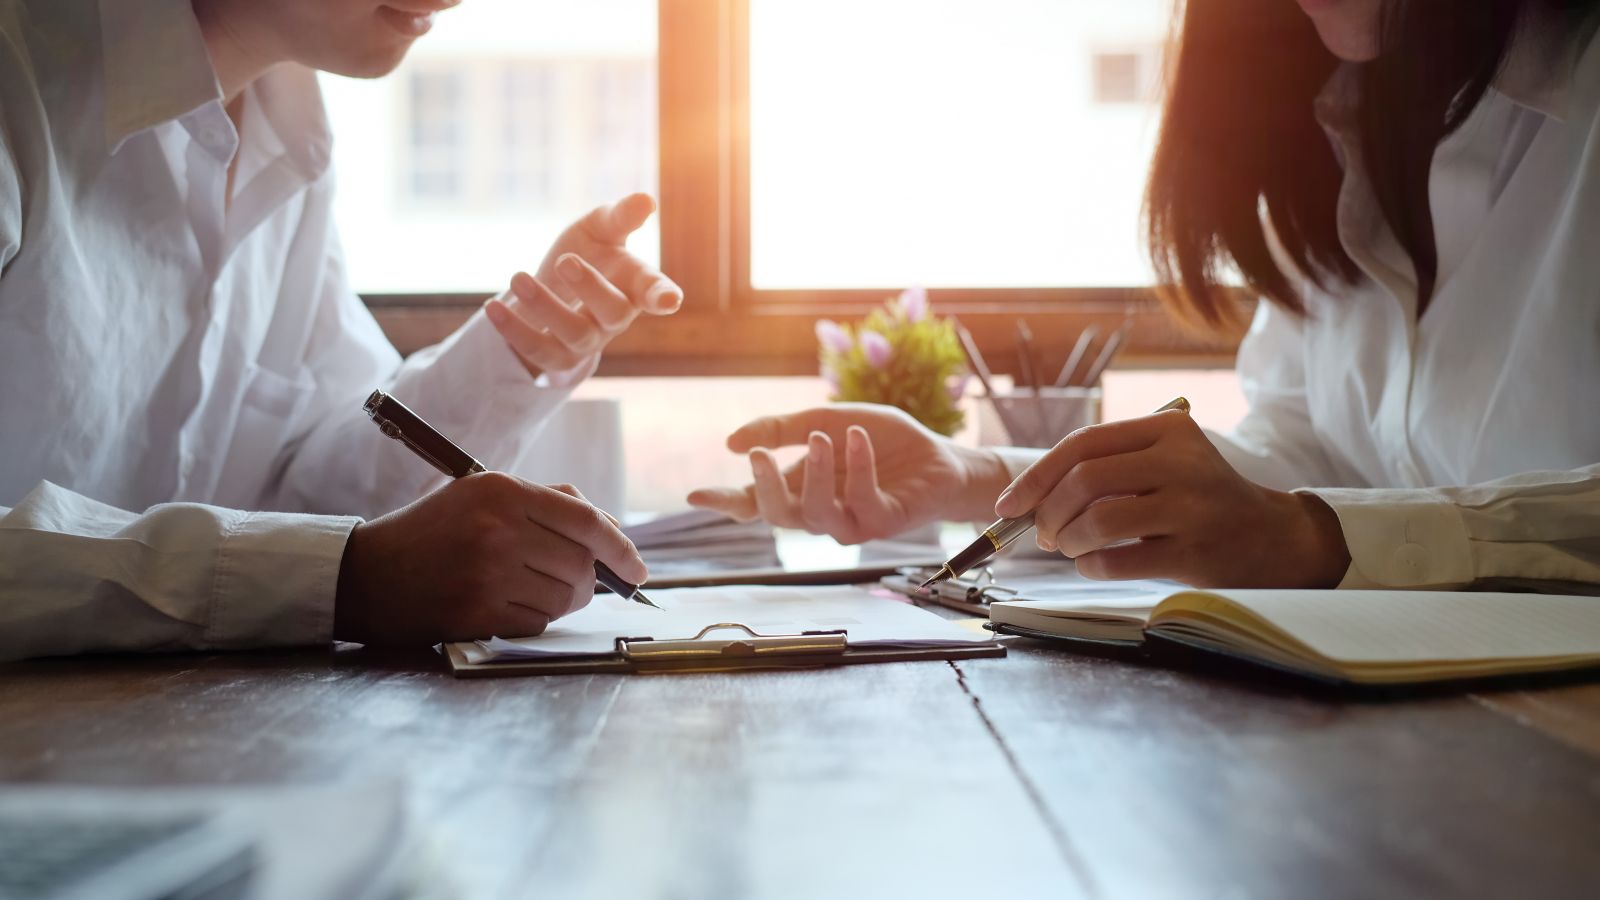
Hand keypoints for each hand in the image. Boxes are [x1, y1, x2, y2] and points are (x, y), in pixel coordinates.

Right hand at [333, 472, 647, 644]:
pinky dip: (536, 618)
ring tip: (534, 589)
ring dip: (564, 600)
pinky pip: (538, 622)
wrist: (367, 574)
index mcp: (501, 490)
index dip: (622, 547)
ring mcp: (487, 573)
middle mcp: (497, 528)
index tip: (638, 568)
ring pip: (565, 597)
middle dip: (591, 579)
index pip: (585, 520)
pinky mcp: (476, 612)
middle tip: (577, 582)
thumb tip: (610, 528)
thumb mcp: (481, 495)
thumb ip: (546, 502)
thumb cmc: (434, 532)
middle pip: (582, 564)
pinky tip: (508, 604)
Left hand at [483, 193, 682, 377]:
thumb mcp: (599, 228)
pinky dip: (514, 331)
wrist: (550, 286)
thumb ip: (620, 217)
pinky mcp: (556, 357)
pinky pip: (538, 352)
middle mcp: (615, 317)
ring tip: (517, 277)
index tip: (669, 301)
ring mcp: (588, 340)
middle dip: (591, 288)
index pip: (654, 291)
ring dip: (546, 307)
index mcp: (633, 285)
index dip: (662, 296)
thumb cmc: (586, 252)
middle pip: (614, 312)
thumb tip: (645, 200)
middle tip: (565, 260)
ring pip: (574, 333)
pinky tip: (492, 307)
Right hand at [687, 403, 1010, 543]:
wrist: (937, 455)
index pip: (753, 503)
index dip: (724, 502)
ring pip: (815, 513)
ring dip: (815, 474)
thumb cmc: (880, 440)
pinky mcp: (882, 523)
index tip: (695, 496)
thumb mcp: (825, 420)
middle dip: (763, 487)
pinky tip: (856, 438)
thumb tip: (731, 442)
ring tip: (822, 437)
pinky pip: (862, 501)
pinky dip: (858, 466)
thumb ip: (781, 428)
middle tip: (757, 453)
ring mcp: (849, 522)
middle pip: (776, 515)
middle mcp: (818, 511)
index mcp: (798, 488)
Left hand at [994, 409, 1349, 587]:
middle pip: (1084, 481)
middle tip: (1042, 534)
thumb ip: (1106, 467)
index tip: (1008, 505)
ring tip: (1069, 549)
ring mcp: (1191, 507)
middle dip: (1048, 513)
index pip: (1083, 443)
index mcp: (1168, 429)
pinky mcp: (1195, 553)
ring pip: (1098, 521)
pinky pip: (1118, 561)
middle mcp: (1182, 462)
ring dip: (1068, 541)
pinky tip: (1093, 565)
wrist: (1271, 538)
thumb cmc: (1197, 499)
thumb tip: (1026, 497)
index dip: (1036, 476)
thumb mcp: (1165, 461)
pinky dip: (1091, 566)